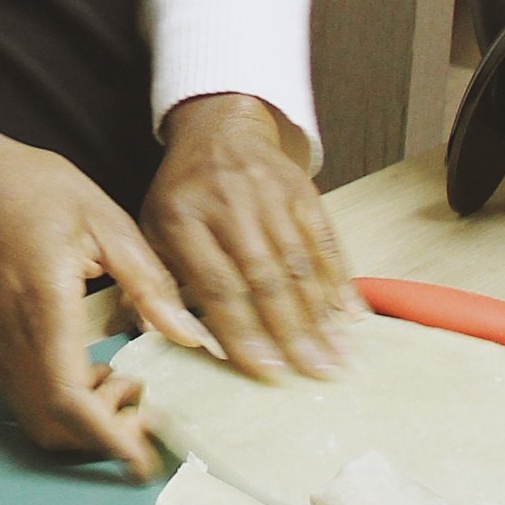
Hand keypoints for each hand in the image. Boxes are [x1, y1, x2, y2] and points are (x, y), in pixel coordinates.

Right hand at [0, 99, 207, 474]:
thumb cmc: (31, 190)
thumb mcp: (105, 221)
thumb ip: (149, 283)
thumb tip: (189, 335)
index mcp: (44, 309)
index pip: (70, 401)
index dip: (111, 439)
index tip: (148, 459)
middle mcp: (14, 341)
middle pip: (54, 427)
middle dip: (104, 438)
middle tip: (145, 409)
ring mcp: (0, 348)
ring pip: (40, 420)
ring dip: (86, 424)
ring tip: (124, 384)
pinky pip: (30, 399)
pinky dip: (68, 408)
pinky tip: (97, 371)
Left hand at [142, 93, 353, 381]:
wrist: (220, 130)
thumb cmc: (183, 195)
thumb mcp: (153, 231)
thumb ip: (161, 285)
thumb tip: (174, 340)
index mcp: (183, 220)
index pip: (218, 286)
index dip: (244, 331)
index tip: (266, 372)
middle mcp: (230, 206)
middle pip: (265, 278)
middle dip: (292, 332)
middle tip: (313, 374)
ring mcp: (271, 196)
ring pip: (300, 263)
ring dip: (321, 315)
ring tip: (336, 358)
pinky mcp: (303, 191)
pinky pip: (326, 241)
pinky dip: (341, 281)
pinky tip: (351, 317)